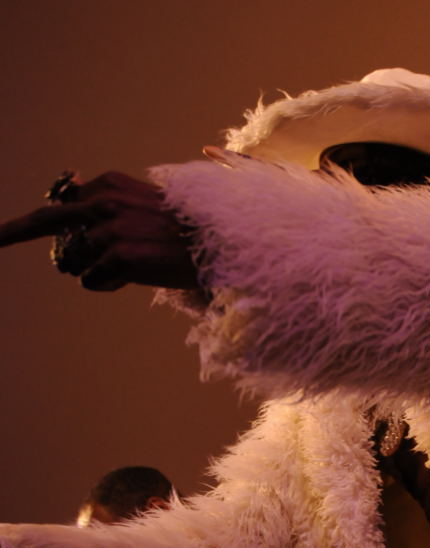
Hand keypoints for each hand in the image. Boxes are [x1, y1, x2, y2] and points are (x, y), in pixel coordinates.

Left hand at [0, 171, 198, 290]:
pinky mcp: (121, 257)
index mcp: (109, 185)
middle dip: (18, 234)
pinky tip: (130, 279)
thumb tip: (68, 193)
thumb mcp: (139, 201)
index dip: (27, 224)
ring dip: (91, 269)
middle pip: (50, 226)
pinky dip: (106, 284)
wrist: (215, 245)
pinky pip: (91, 280)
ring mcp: (112, 231)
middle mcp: (105, 203)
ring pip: (73, 261)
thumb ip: (103, 199)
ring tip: (123, 267)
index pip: (59, 205)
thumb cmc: (179, 228)